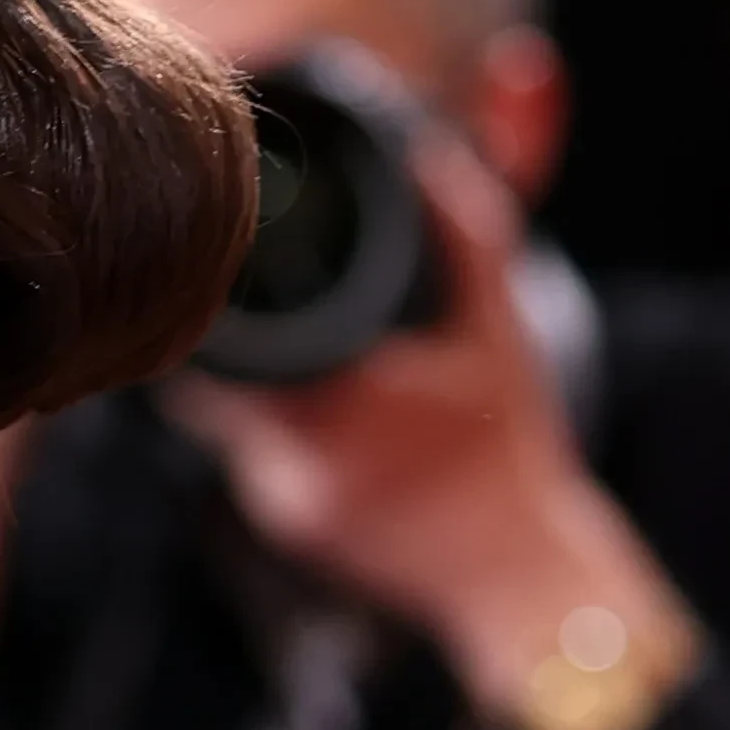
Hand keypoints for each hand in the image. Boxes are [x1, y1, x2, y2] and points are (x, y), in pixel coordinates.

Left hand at [165, 123, 698, 729]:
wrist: (516, 575)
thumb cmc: (512, 448)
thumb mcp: (501, 332)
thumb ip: (468, 238)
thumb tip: (430, 154)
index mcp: (344, 402)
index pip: (234, 340)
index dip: (221, 298)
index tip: (229, 261)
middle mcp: (299, 460)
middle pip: (214, 382)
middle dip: (228, 340)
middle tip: (244, 297)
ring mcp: (287, 505)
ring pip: (229, 424)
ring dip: (250, 388)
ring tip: (302, 359)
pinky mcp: (291, 533)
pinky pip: (256, 463)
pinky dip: (273, 433)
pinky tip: (325, 419)